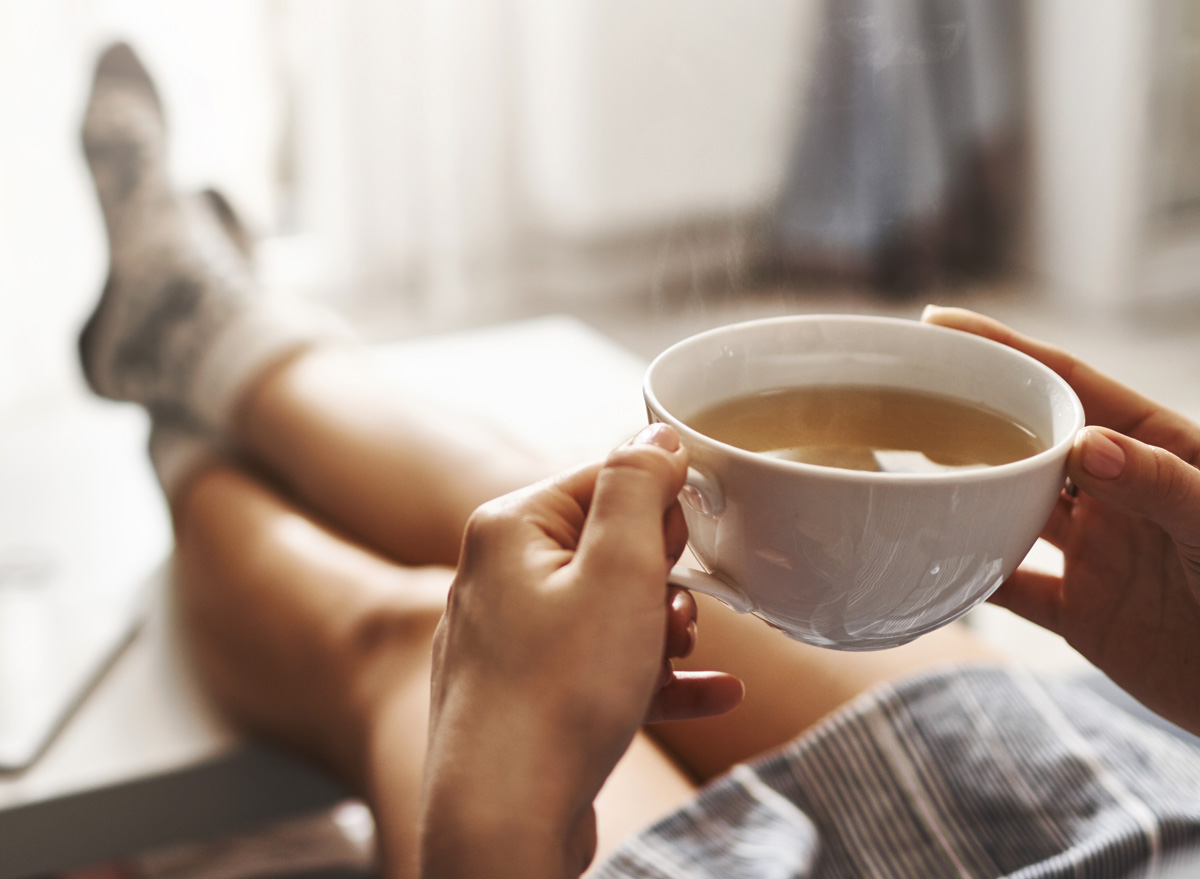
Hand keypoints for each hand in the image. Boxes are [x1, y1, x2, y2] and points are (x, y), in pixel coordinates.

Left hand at [420, 423, 742, 878]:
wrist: (503, 819)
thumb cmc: (558, 693)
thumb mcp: (618, 570)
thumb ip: (638, 488)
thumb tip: (655, 435)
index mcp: (510, 528)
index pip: (602, 480)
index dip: (659, 510)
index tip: (688, 547)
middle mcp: (498, 577)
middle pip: (607, 547)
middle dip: (661, 578)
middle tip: (678, 613)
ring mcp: (508, 641)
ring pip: (608, 612)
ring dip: (661, 631)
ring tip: (683, 655)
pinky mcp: (527, 697)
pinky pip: (601, 670)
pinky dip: (653, 679)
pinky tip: (715, 695)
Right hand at [923, 306, 1199, 732]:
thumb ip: (1159, 482)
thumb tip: (1082, 446)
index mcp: (1155, 448)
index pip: (1071, 384)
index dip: (1007, 351)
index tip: (943, 326)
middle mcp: (1117, 492)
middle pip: (1029, 442)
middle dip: (971, 416)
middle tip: (904, 398)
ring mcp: (1096, 551)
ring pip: (1010, 508)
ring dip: (962, 492)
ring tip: (902, 470)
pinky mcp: (1082, 611)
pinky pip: (1010, 587)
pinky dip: (967, 577)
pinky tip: (922, 564)